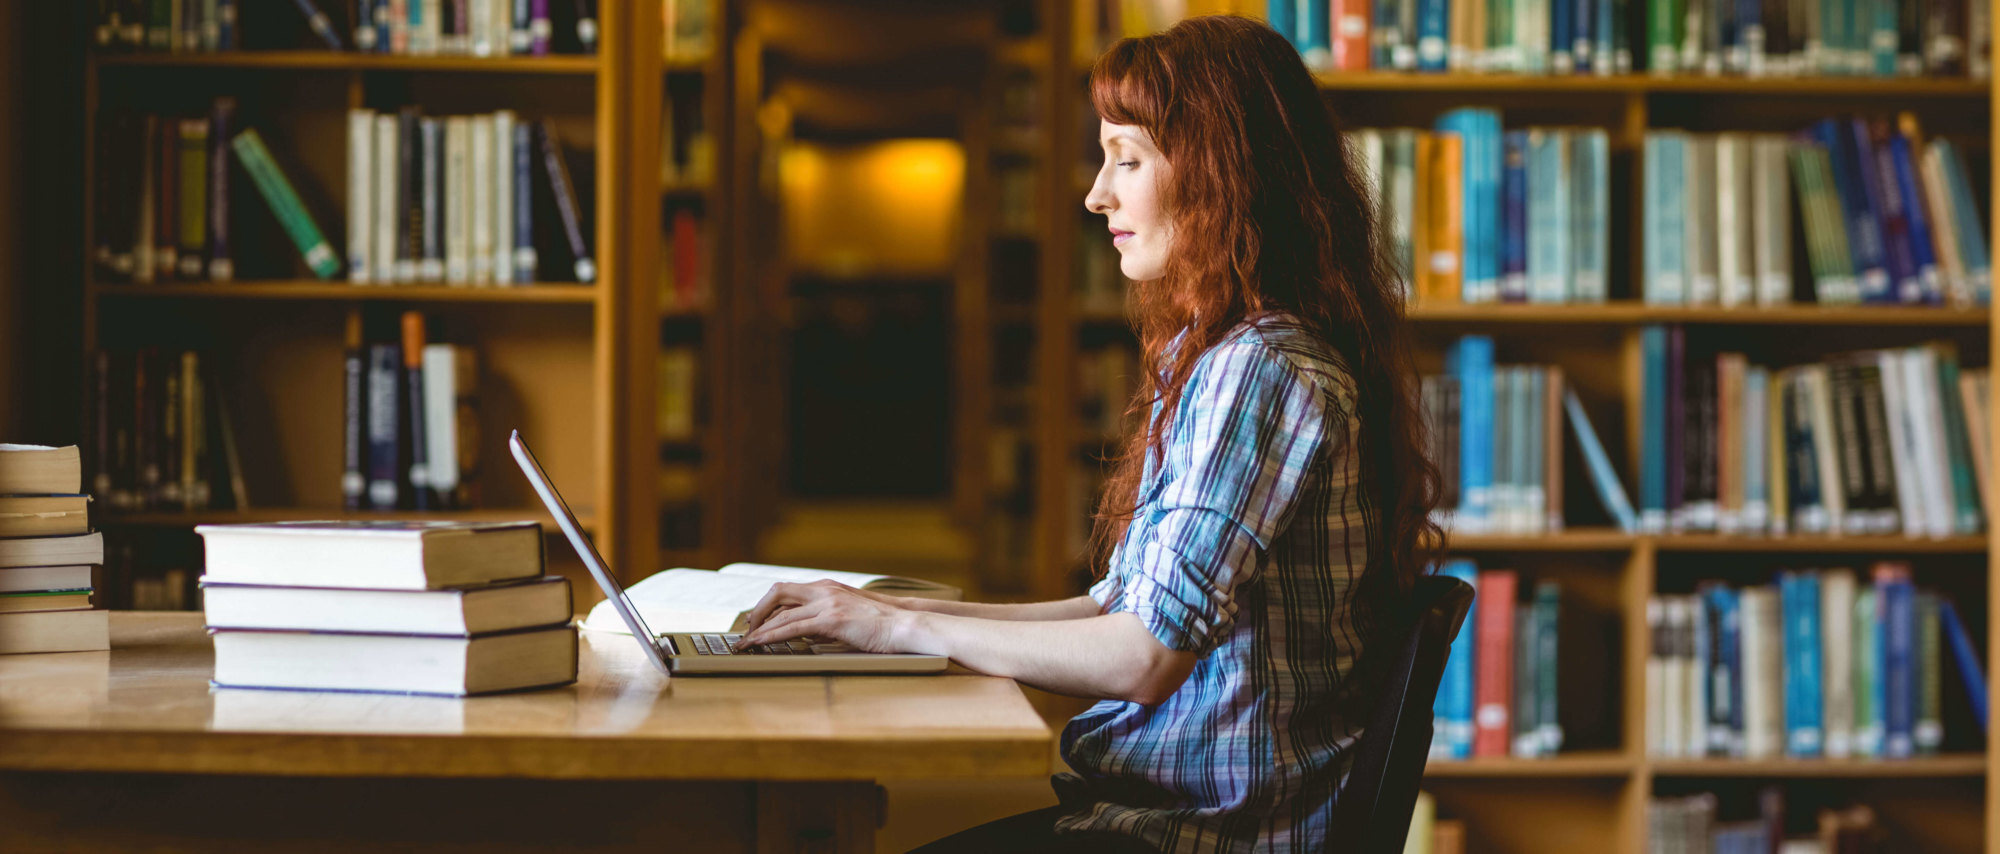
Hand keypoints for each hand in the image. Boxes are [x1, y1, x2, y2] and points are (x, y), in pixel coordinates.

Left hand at [739, 580, 917, 653]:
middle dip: (757, 612)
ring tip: (746, 644)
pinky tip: (762, 644)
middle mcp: (824, 589)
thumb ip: (826, 619)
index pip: (788, 591)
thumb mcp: (849, 616)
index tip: (756, 620)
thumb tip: (807, 632)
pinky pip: (793, 627)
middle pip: (778, 593)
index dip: (767, 605)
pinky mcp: (832, 619)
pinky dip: (773, 636)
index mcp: (828, 587)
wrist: (904, 625)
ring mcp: (828, 603)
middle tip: (747, 631)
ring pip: (782, 613)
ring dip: (760, 629)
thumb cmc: (881, 625)